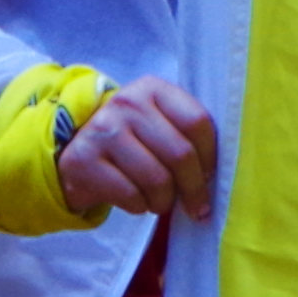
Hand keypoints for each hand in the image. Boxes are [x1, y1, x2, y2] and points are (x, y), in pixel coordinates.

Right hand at [58, 74, 219, 219]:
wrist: (76, 153)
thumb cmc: (132, 143)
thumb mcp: (157, 124)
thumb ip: (186, 135)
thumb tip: (221, 175)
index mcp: (153, 89)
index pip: (197, 122)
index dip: (210, 157)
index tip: (210, 177)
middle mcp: (127, 103)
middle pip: (180, 154)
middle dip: (193, 189)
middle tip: (196, 207)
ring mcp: (103, 130)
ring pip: (157, 180)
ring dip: (164, 202)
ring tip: (160, 202)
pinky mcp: (84, 160)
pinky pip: (130, 196)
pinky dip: (139, 207)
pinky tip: (136, 201)